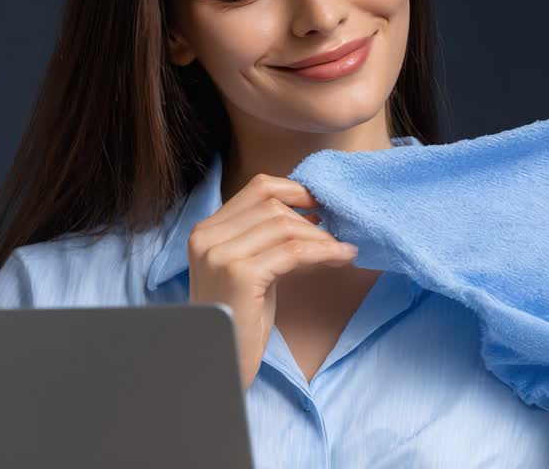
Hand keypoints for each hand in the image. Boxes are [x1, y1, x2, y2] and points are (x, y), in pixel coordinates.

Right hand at [186, 173, 358, 390]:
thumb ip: (266, 237)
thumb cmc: (241, 318)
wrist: (221, 361)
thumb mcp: (249, 267)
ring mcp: (220, 255)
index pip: (257, 188)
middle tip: (337, 235)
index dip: (295, 190)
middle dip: (311, 219)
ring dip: (321, 237)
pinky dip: (323, 251)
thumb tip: (313, 210)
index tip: (322, 204)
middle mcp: (207, 236)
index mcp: (206, 230)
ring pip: (285, 226)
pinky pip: (293, 252)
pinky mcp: (240, 274)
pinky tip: (341, 257)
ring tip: (342, 250)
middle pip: (274, 205)